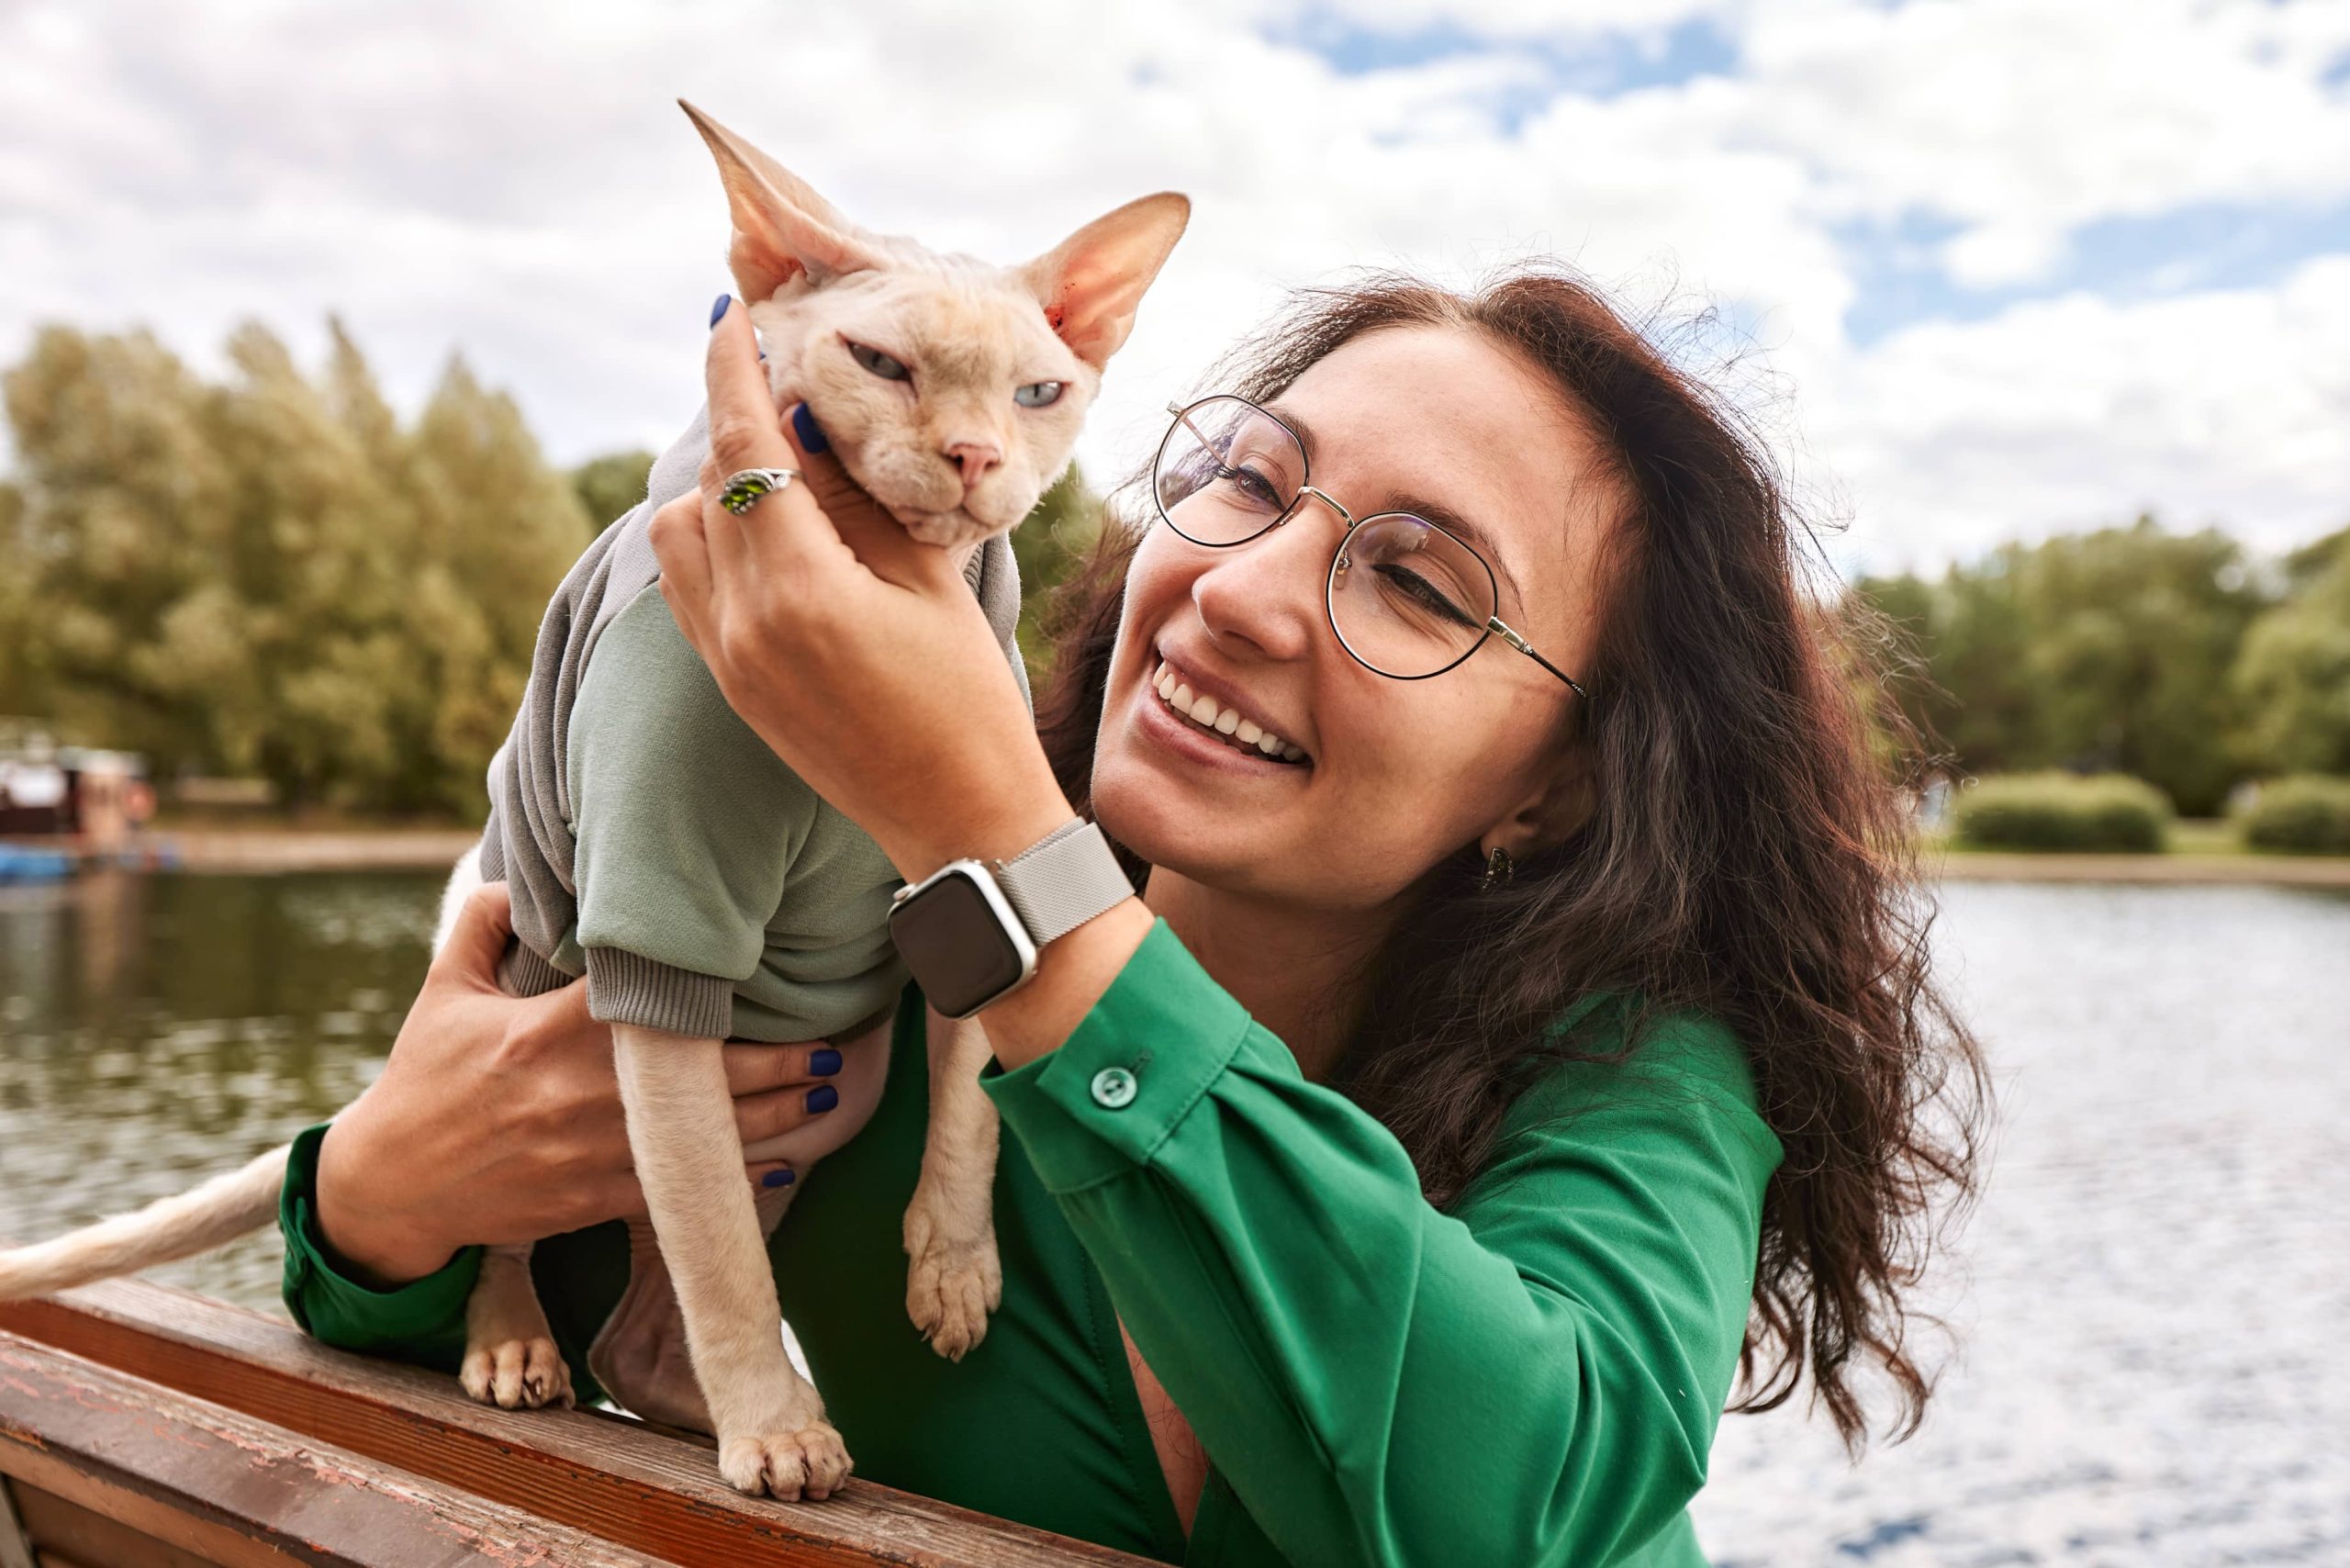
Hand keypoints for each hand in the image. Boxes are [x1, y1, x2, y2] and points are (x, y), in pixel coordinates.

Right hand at [316, 882, 870, 1286]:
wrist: (391, 1185)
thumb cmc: (423, 1079)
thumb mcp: (444, 991)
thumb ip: (482, 925)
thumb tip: (518, 876)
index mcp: (546, 1032)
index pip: (646, 1003)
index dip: (712, 990)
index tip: (770, 975)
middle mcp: (576, 1093)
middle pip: (700, 1076)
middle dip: (776, 1063)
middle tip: (833, 1045)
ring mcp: (589, 1153)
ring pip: (701, 1139)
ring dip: (773, 1119)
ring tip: (827, 1094)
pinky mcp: (591, 1200)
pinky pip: (675, 1191)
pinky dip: (729, 1184)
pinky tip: (779, 1167)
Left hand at [648, 294, 1074, 880]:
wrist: (961, 820)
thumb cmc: (969, 700)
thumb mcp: (927, 579)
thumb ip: (857, 499)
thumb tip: (807, 427)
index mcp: (799, 591)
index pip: (744, 451)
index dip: (733, 373)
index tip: (730, 317)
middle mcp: (742, 624)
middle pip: (705, 486)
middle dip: (739, 427)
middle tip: (795, 393)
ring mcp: (728, 661)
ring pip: (680, 537)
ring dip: (718, 489)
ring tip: (788, 476)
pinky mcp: (732, 687)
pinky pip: (691, 588)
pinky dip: (715, 542)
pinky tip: (775, 535)